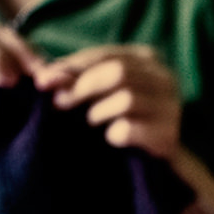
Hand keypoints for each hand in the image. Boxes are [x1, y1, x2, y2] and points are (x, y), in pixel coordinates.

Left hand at [51, 43, 183, 158]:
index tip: (43, 82)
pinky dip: (113, 135)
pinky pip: (130, 129)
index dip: (72, 66)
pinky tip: (111, 139)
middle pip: (118, 72)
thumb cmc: (123, 117)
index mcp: (149, 59)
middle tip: (61, 104)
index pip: (106, 54)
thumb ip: (74, 78)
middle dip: (83, 87)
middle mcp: (166, 78)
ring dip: (99, 112)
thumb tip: (43, 77)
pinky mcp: (167, 136)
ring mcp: (170, 107)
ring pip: (126, 99)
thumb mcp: (100, 90)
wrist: (157, 159)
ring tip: (94, 122)